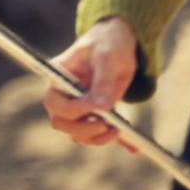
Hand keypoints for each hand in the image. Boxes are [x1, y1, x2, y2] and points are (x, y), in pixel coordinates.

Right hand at [44, 16, 137, 147]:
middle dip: (83, 129)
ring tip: (118, 130)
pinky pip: (103, 132)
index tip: (95, 107)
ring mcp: (80, 106)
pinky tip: (134, 147)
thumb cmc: (108, 43)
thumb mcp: (107, 57)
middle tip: (106, 125)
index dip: (72, 110)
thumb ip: (103, 82)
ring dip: (97, 138)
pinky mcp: (98, 113)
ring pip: (79, 133)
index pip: (54, 102)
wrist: (119, 41)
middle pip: (62, 123)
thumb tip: (102, 108)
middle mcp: (65, 95)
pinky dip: (118, 141)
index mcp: (59, 77)